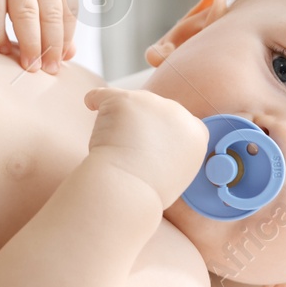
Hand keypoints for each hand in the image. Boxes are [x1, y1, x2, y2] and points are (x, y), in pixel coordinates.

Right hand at [0, 0, 74, 73]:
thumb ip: (56, 20)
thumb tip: (69, 54)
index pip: (69, 11)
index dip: (65, 40)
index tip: (59, 62)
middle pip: (50, 13)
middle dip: (50, 46)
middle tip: (46, 69)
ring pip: (27, 13)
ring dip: (30, 43)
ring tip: (29, 65)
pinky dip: (1, 35)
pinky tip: (3, 49)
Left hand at [83, 87, 208, 206]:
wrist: (128, 191)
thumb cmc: (147, 192)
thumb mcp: (177, 173)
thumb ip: (174, 152)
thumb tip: (157, 145)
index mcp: (196, 133)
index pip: (181, 120)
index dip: (162, 129)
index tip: (149, 144)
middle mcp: (178, 112)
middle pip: (156, 107)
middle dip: (141, 122)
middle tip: (127, 148)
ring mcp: (152, 103)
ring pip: (130, 102)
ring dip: (118, 119)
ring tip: (111, 143)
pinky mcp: (125, 100)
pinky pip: (103, 94)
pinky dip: (95, 99)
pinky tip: (89, 106)